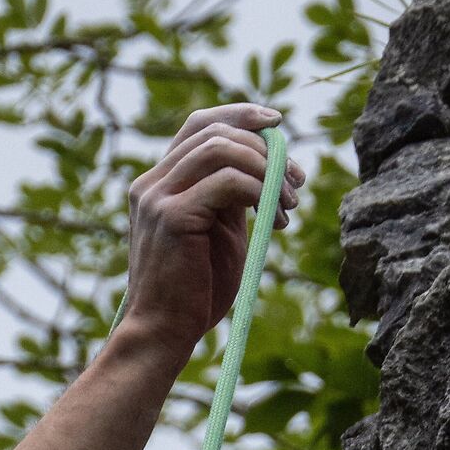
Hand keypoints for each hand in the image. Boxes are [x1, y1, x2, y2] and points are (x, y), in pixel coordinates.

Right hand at [117, 102, 303, 366]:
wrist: (163, 334)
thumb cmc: (194, 292)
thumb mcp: (218, 232)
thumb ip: (231, 196)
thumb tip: (269, 165)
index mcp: (158, 184)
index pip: (199, 125)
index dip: (240, 115)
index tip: (277, 124)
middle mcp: (151, 184)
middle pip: (214, 131)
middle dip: (265, 149)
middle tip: (298, 181)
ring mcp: (157, 198)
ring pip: (222, 149)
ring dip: (267, 169)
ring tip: (290, 203)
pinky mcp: (172, 217)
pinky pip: (228, 181)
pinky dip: (261, 190)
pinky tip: (277, 217)